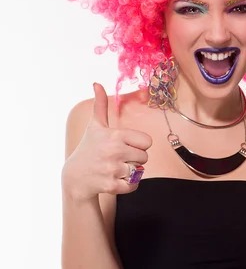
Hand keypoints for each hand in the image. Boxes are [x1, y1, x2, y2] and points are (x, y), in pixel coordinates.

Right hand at [62, 83, 151, 199]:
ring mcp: (112, 169)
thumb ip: (100, 105)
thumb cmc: (89, 148)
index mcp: (115, 134)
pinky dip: (127, 186)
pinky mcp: (111, 186)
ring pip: (139, 171)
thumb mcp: (95, 126)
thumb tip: (97, 83)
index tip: (124, 146)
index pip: (147, 142)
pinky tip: (114, 180)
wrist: (75, 177)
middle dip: (134, 159)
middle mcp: (114, 150)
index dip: (137, 145)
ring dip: (130, 172)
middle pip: (145, 157)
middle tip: (117, 159)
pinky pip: (133, 186)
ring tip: (115, 169)